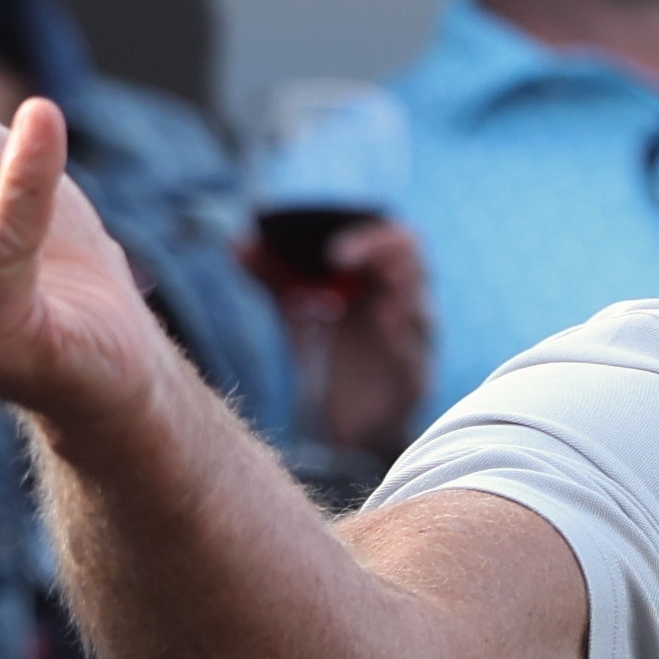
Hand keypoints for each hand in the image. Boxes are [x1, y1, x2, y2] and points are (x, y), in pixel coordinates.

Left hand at [245, 216, 435, 464]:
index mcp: (382, 283)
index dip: (370, 232)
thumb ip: (273, 277)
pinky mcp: (413, 380)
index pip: (397, 240)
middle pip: (415, 263)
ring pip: (422, 308)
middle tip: (338, 258)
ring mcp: (413, 343)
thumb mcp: (299, 312)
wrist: (346, 425)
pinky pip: (415, 356)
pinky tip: (383, 322)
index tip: (330, 244)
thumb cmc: (333, 358)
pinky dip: (402, 338)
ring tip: (376, 282)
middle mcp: (404, 307)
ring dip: (401, 292)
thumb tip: (236, 243)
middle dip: (381, 251)